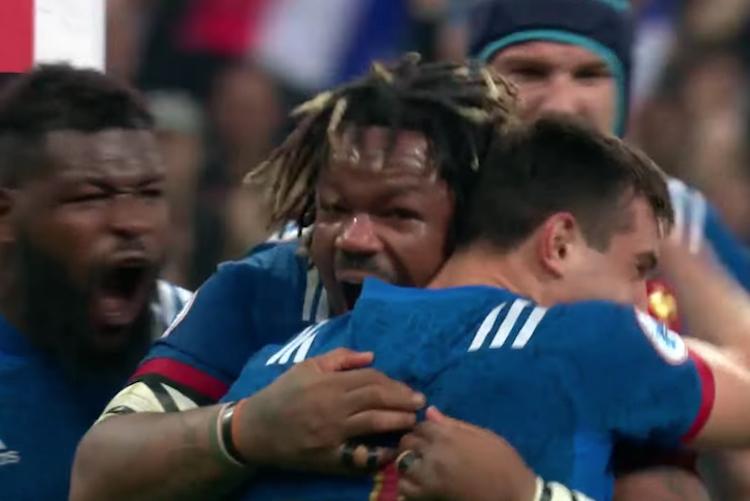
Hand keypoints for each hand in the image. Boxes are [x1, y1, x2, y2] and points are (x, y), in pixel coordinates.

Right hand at [233, 348, 424, 472]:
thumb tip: (371, 355)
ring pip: (374, 423)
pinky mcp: (329, 456)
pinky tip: (392, 451)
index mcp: (329, 382)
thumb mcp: (307, 367)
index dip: (394, 383)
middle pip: (377, 398)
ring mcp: (332, 432)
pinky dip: (378, 454)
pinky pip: (359, 455)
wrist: (256, 429)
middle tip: (420, 403)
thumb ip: (340, 358)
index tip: (408, 389)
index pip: (371, 379)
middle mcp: (334, 405)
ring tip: (412, 421)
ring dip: (398, 421)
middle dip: (403, 400)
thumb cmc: (283, 393)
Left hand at [397, 407, 536, 500]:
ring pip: (402, 463)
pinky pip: (405, 488)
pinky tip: (418, 482)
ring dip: (407, 462)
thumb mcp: (482, 435)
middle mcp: (434, 453)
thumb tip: (430, 410)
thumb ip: (453, 424)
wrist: (513, 494)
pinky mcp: (429, 496)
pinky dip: (407, 484)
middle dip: (413, 443)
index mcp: (447, 435)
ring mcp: (429, 476)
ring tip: (418, 465)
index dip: (425, 429)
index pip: (421, 425)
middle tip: (423, 450)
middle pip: (408, 442)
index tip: (431, 435)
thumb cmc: (503, 461)